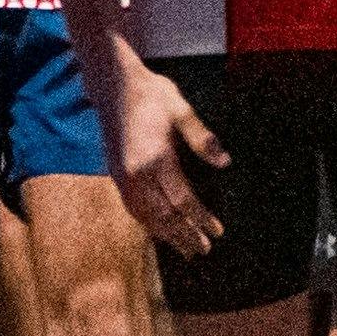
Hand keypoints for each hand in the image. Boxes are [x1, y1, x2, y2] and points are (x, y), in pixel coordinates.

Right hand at [111, 55, 223, 254]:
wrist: (112, 84)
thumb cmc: (151, 93)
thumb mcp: (181, 108)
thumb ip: (202, 138)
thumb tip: (224, 163)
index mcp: (156, 158)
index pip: (182, 199)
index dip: (201, 218)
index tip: (217, 232)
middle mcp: (136, 173)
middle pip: (163, 215)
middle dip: (185, 235)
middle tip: (203, 251)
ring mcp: (122, 176)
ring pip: (145, 216)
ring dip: (166, 235)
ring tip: (185, 249)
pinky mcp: (114, 175)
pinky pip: (132, 208)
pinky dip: (147, 224)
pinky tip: (158, 231)